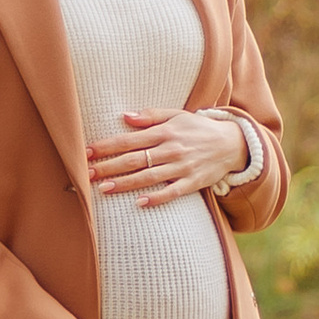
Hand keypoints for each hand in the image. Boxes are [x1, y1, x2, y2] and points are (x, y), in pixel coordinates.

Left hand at [88, 107, 249, 208]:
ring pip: (149, 177)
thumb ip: (150, 116)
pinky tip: (140, 203)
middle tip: (87, 173)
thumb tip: (125, 116)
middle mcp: (171, 149)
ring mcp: (182, 167)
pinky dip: (157, 198)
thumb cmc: (198, 128)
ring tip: (104, 188)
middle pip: (134, 159)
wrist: (232, 143)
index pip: (129, 140)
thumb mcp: (176, 115)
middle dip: (108, 166)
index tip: (87, 151)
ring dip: (125, 183)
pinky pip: (172, 192)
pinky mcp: (192, 183)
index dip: (107, 146)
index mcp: (165, 132)